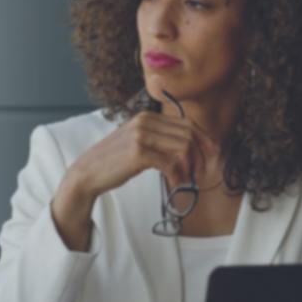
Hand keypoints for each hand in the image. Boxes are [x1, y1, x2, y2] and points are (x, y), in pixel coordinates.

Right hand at [63, 110, 206, 203]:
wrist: (88, 172)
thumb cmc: (115, 161)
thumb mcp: (138, 142)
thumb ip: (160, 140)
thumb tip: (191, 150)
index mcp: (147, 117)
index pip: (186, 123)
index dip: (204, 138)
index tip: (214, 153)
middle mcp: (145, 121)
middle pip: (188, 134)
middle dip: (201, 156)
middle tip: (202, 174)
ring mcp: (141, 135)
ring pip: (184, 147)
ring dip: (191, 167)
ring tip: (187, 180)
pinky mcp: (138, 153)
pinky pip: (171, 163)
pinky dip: (178, 176)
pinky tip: (175, 184)